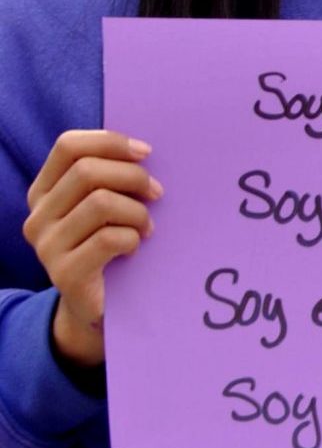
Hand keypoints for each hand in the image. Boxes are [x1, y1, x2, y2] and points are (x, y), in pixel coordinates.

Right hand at [22, 130, 159, 370]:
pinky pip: (108, 239)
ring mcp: (46, 246)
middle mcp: (37, 216)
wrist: (98, 305)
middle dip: (133, 177)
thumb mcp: (107, 207)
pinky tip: (135, 248)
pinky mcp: (64, 273)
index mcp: (44, 191)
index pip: (68, 146)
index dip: (110, 142)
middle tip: (157, 193)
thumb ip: (112, 178)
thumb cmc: (111, 246)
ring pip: (100, 203)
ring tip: (147, 228)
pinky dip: (132, 238)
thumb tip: (145, 151)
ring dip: (137, 212)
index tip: (146, 152)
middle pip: (87, 171)